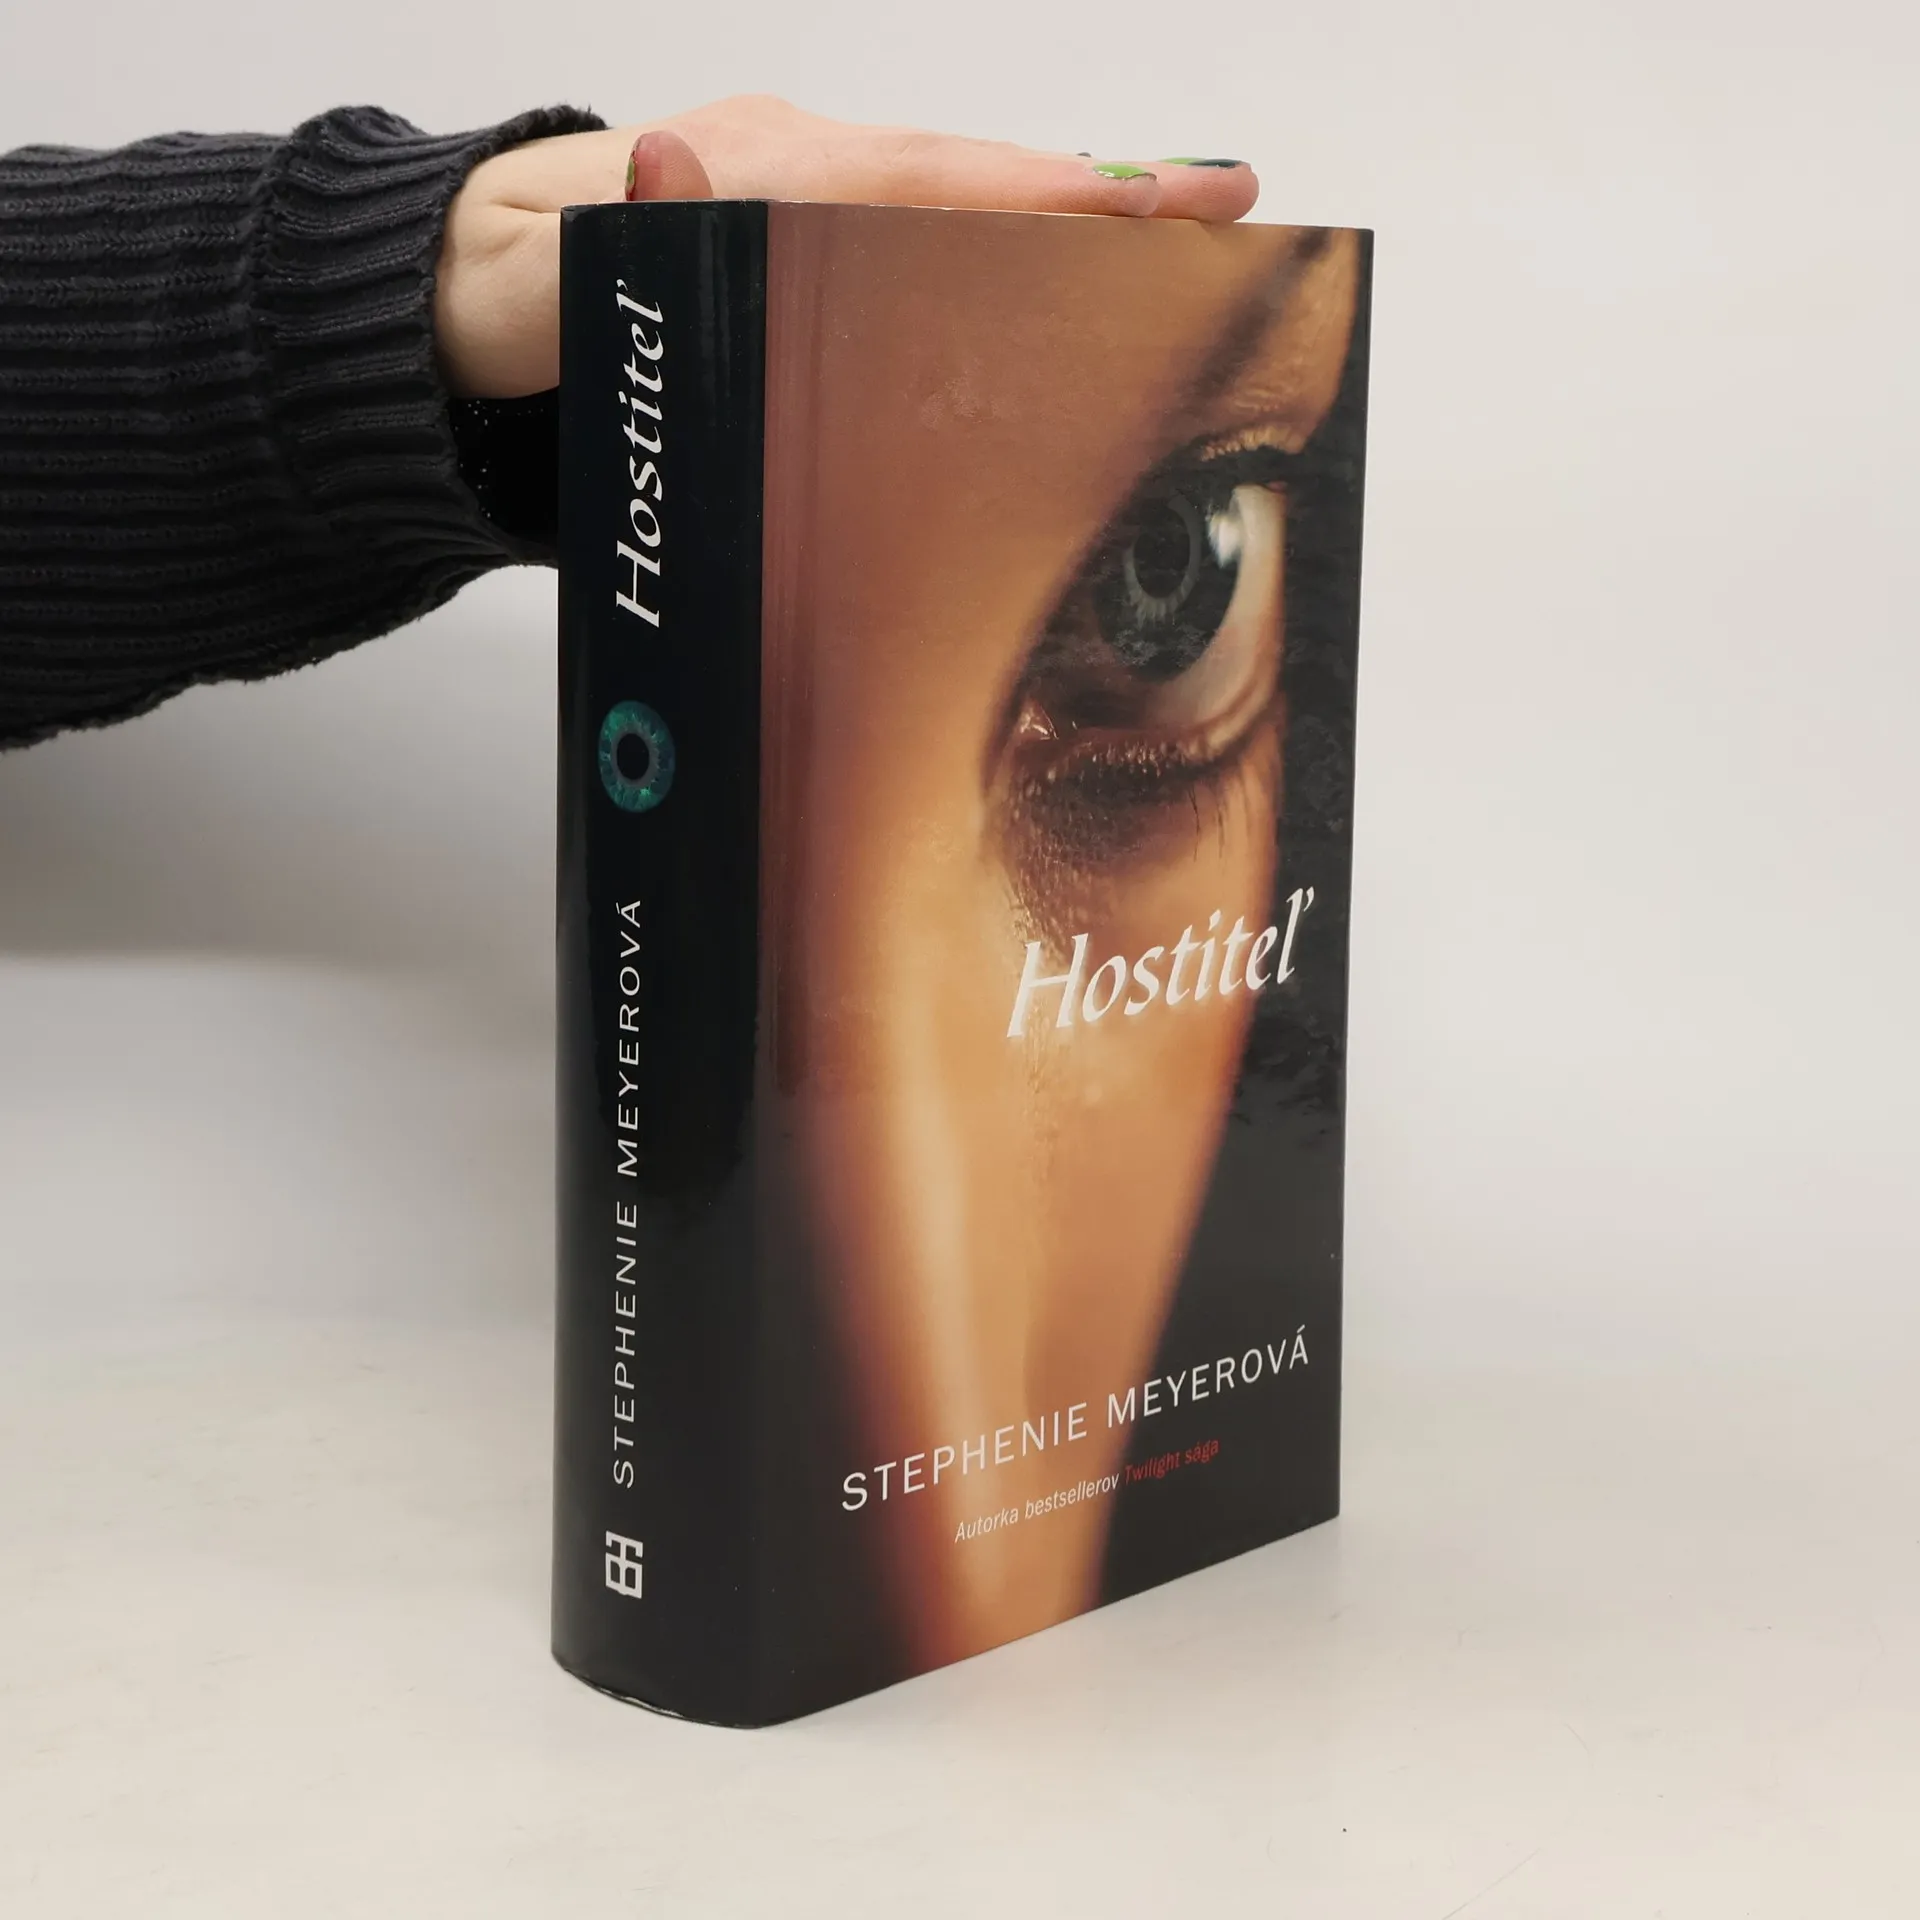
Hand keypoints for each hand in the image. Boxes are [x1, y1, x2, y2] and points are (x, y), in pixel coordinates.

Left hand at [434, 95, 1260, 397]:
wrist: (452, 279)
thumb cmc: (500, 295)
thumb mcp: (535, 287)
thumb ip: (604, 250)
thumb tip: (669, 181)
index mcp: (740, 174)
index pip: (914, 184)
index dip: (1033, 198)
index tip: (1140, 207)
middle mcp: (781, 160)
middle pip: (963, 177)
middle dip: (1097, 195)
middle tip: (1225, 206)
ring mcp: (793, 178)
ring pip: (950, 194)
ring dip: (1063, 212)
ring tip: (1184, 228)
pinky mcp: (795, 208)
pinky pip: (918, 217)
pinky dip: (1000, 230)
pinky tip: (1062, 258)